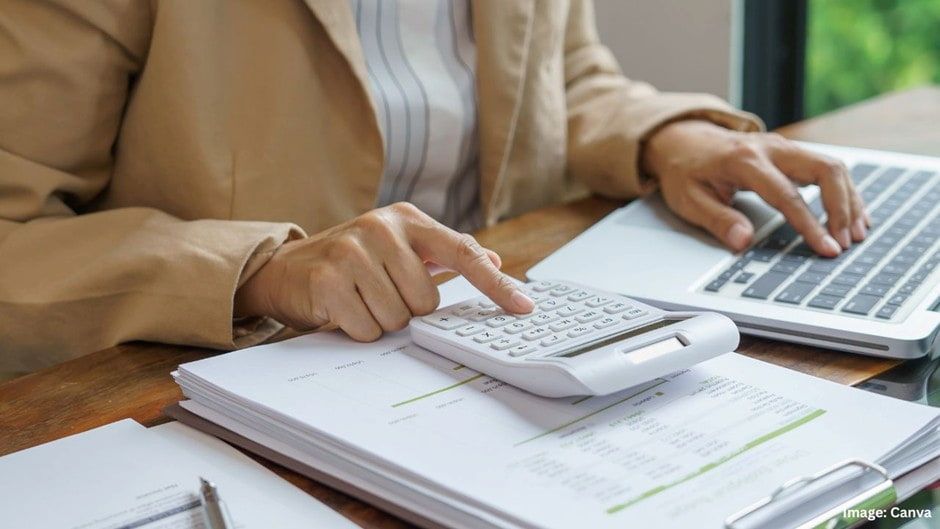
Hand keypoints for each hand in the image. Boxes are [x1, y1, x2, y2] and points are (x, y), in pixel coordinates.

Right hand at [234, 202, 534, 340]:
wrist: (286, 269)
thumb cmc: (352, 262)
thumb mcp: (399, 249)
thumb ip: (445, 255)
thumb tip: (495, 260)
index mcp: (407, 219)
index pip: (463, 252)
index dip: (495, 283)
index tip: (524, 307)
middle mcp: (381, 228)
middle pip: (426, 300)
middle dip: (406, 309)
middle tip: (380, 295)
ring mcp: (353, 250)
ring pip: (397, 317)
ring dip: (380, 321)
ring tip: (359, 300)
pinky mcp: (329, 278)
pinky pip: (367, 328)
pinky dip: (357, 329)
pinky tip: (342, 309)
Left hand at [642, 120, 867, 256]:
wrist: (682, 139)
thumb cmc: (684, 171)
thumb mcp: (688, 199)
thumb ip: (717, 220)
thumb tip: (743, 242)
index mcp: (744, 160)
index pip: (786, 196)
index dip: (810, 225)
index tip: (826, 249)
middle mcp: (771, 148)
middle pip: (824, 170)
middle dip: (842, 208)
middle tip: (846, 242)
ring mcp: (783, 147)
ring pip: (832, 166)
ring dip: (849, 200)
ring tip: (856, 233)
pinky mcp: (790, 152)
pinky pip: (826, 168)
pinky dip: (843, 191)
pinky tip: (851, 214)